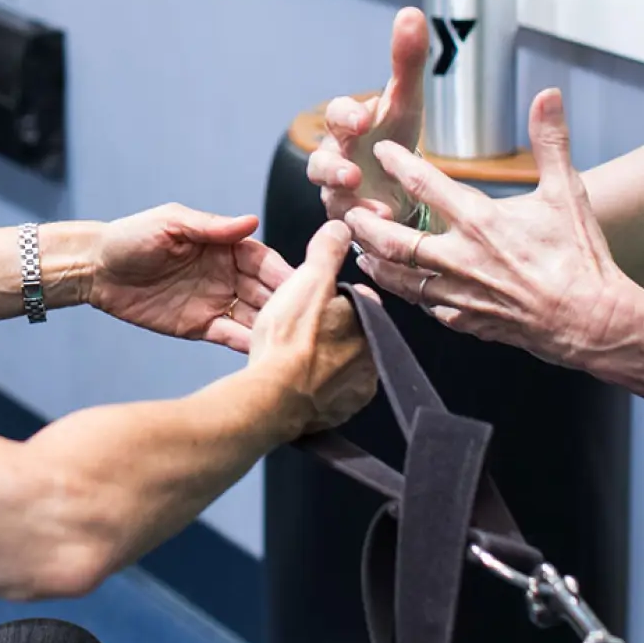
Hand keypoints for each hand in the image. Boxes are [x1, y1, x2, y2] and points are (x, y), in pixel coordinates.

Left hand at [90, 206, 290, 352]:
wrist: (95, 269)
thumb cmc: (131, 237)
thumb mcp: (171, 224)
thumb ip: (211, 227)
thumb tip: (252, 222)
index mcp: (224, 246)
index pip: (262, 259)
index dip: (282, 272)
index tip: (305, 283)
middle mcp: (226, 275)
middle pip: (264, 290)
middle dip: (284, 304)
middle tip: (306, 319)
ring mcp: (214, 302)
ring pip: (251, 316)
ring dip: (270, 327)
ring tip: (289, 341)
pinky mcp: (198, 326)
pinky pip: (227, 335)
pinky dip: (244, 343)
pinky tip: (261, 352)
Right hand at [248, 220, 377, 434]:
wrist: (272, 397)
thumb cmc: (289, 338)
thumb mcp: (307, 279)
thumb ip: (326, 251)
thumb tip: (342, 228)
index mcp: (369, 322)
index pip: (359, 301)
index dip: (333, 296)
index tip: (314, 300)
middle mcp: (371, 358)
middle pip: (350, 333)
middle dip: (329, 329)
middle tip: (298, 328)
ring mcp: (357, 390)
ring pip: (340, 364)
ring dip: (321, 358)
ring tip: (292, 354)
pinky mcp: (339, 414)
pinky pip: (330, 394)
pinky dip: (314, 386)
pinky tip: (294, 378)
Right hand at [307, 7, 427, 223]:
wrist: (397, 186)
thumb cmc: (395, 138)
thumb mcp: (405, 102)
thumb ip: (406, 61)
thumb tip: (412, 12)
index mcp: (347, 126)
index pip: (336, 115)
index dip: (346, 116)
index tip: (364, 118)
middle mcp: (335, 158)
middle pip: (319, 161)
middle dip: (333, 167)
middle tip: (352, 171)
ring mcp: (337, 193)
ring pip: (329, 198)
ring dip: (347, 202)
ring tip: (372, 210)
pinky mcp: (348, 222)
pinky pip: (347, 227)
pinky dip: (364, 229)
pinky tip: (385, 226)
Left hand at [344, 88, 630, 366]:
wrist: (592, 321)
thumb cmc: (580, 256)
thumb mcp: (567, 192)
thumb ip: (551, 141)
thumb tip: (548, 93)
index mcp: (481, 221)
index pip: (424, 185)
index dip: (397, 164)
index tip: (380, 151)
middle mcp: (461, 258)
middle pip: (393, 240)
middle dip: (365, 224)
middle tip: (347, 211)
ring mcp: (460, 294)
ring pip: (400, 279)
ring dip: (376, 261)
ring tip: (360, 249)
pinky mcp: (466, 322)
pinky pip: (425, 307)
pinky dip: (408, 294)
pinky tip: (401, 287)